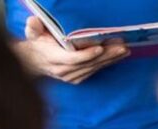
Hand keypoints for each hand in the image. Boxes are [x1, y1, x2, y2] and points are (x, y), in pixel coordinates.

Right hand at [14, 17, 129, 84]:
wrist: (34, 62)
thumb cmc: (37, 44)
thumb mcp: (33, 33)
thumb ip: (33, 28)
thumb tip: (33, 22)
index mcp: (53, 59)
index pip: (72, 59)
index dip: (86, 55)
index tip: (100, 48)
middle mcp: (64, 70)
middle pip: (89, 64)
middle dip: (106, 55)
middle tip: (122, 46)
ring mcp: (71, 76)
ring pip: (94, 68)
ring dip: (111, 59)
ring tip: (125, 50)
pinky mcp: (78, 78)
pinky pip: (95, 70)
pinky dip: (107, 63)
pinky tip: (118, 56)